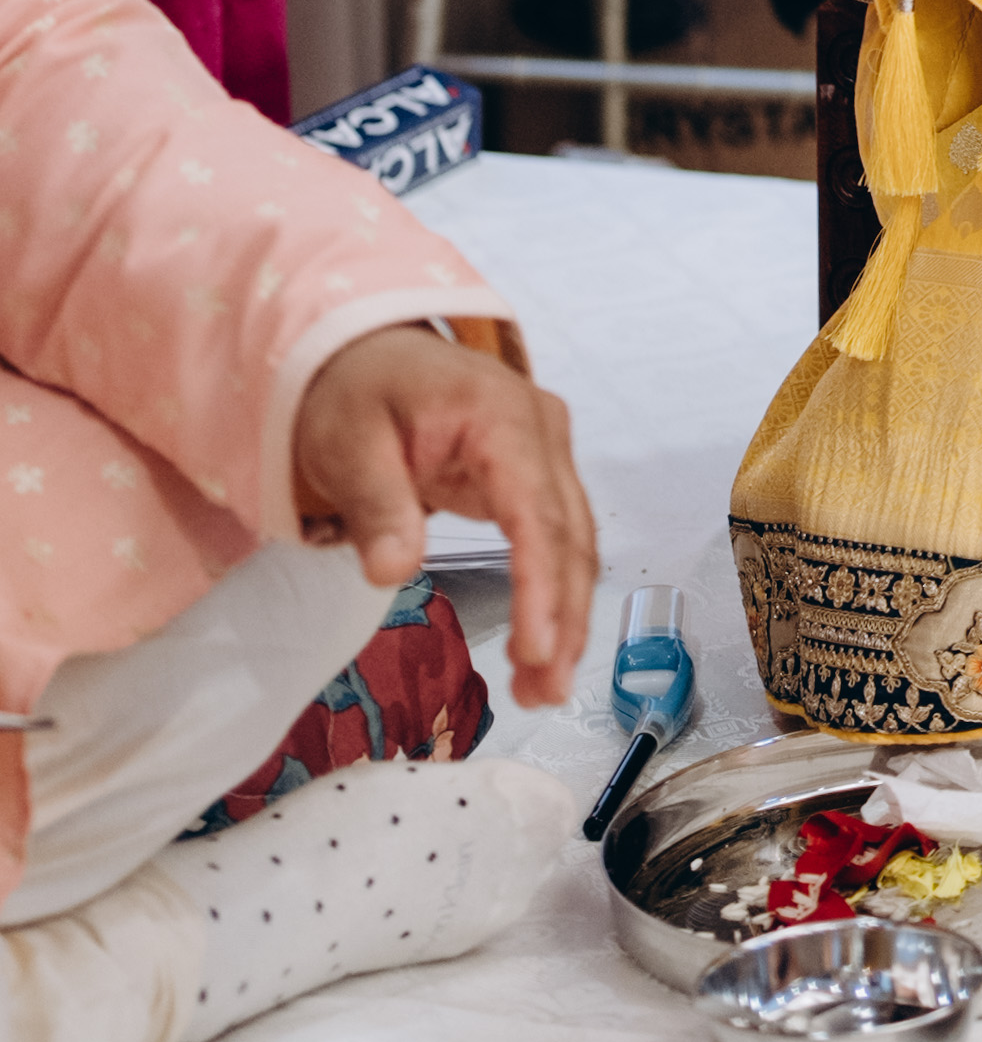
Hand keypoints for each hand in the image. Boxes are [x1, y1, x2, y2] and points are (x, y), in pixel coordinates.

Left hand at [288, 324, 596, 708]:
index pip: (537, 512)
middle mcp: (540, 432)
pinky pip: (555, 540)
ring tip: (541, 689)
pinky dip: (551, 594)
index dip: (541, 585)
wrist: (362, 350)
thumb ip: (377, 504)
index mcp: (501, 417)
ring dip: (565, 616)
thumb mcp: (348, 442)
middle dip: (564, 618)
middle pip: (569, 536)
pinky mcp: (532, 477)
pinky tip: (538, 644)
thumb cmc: (355, 388)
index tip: (537, 648)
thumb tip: (393, 571)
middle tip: (542, 692)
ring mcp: (543, 453)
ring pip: (574, 544)